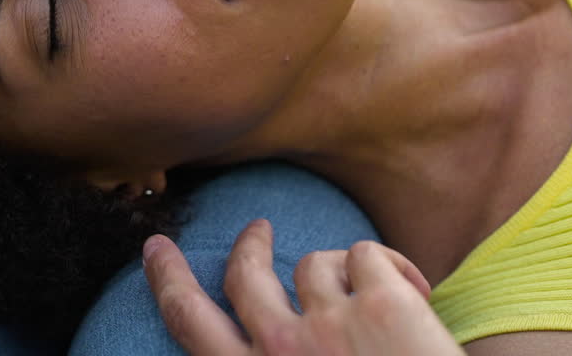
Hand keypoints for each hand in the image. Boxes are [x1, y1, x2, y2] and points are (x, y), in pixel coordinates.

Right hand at [144, 219, 464, 355]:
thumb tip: (259, 342)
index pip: (190, 322)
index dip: (168, 280)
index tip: (156, 247)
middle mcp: (280, 350)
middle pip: (244, 273)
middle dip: (248, 245)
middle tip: (257, 228)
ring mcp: (330, 321)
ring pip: (312, 262)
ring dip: (338, 272)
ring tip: (373, 296)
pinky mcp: (382, 299)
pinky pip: (366, 252)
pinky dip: (390, 267)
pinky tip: (415, 296)